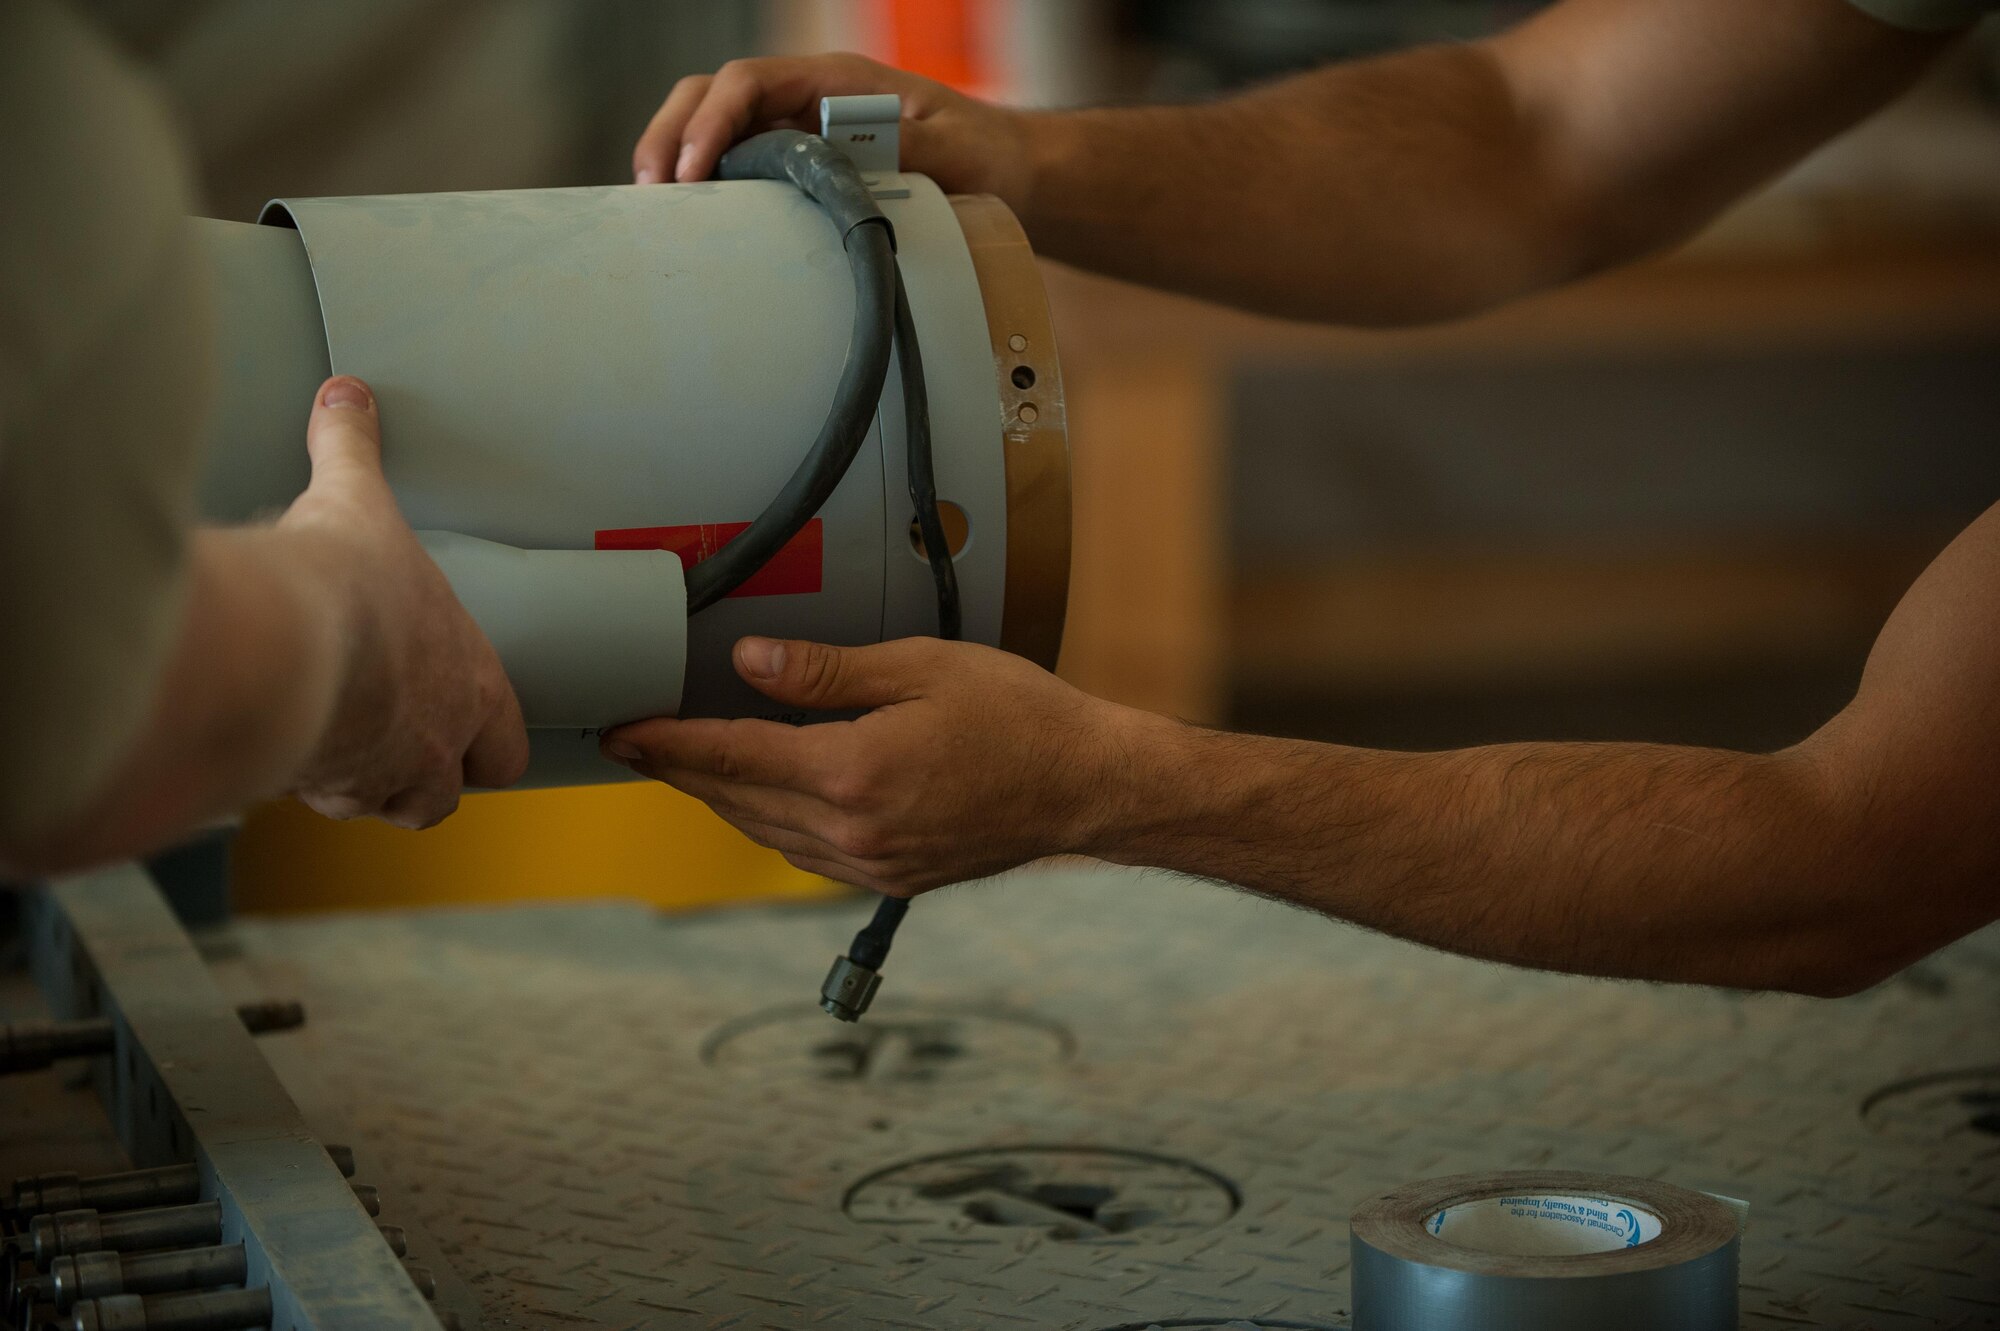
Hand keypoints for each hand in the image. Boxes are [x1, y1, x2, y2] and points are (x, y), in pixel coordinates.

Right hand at [277, 377, 528, 827]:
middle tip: (394, 743)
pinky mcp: (319, 788)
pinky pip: (317, 800)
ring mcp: (381, 773)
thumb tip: (346, 398)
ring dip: (366, 783)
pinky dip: (303, 782)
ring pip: (391, 805)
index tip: (454, 714)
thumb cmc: (341, 585)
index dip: (485, 734)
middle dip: (432, 775)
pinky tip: (281, 752)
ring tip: (333, 748)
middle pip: (455, 790)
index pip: (507, 739)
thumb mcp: (356, 499)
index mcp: (470, 680)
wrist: (279, 644)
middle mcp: (437, 740)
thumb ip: (352, 449)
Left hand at [602, 636, 1145, 893]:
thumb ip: (828, 671)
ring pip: (766, 833)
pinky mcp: (892, 878)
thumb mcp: (922, 667)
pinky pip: (806, 854)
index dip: (669, 741)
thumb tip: (749, 663)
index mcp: (853, 772)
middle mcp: (853, 829)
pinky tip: (764, 800)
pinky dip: (770, 825)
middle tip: (636, 744)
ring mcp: (872, 862)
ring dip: (721, 800)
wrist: (1087, 788)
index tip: (623, 730)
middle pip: (737, 799)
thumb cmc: (1020, 717)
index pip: (732, 755)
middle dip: (681, 770)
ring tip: (689, 767)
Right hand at [632, 53, 1036, 209]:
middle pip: (712, 96)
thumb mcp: (952, 146)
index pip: (747, 82)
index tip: (693, 170)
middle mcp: (805, 99)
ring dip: (676, 159)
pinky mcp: (796, 169)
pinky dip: (705, 186)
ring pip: (713, 130)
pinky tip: (689, 221)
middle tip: (651, 190)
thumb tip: (853, 150)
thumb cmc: (980, 151)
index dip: (711, 121)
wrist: (1003, 171)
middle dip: (672, 135)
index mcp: (833, 80)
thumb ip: (905, 146)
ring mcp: (796, 133)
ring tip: (655, 208)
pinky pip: (736, 168)